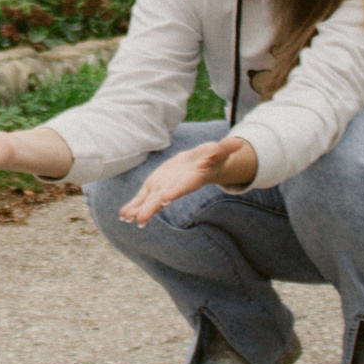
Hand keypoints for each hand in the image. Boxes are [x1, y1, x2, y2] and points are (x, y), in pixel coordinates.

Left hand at [117, 134, 258, 225]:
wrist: (198, 165)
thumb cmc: (210, 157)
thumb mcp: (218, 151)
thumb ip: (225, 148)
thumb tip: (239, 142)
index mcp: (190, 179)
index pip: (182, 186)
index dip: (174, 191)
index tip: (164, 199)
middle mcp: (175, 187)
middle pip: (162, 198)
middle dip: (151, 208)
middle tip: (140, 220)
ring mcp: (164, 188)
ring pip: (150, 201)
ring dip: (139, 210)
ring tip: (128, 218)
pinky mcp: (155, 187)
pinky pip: (143, 198)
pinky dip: (134, 205)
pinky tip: (123, 215)